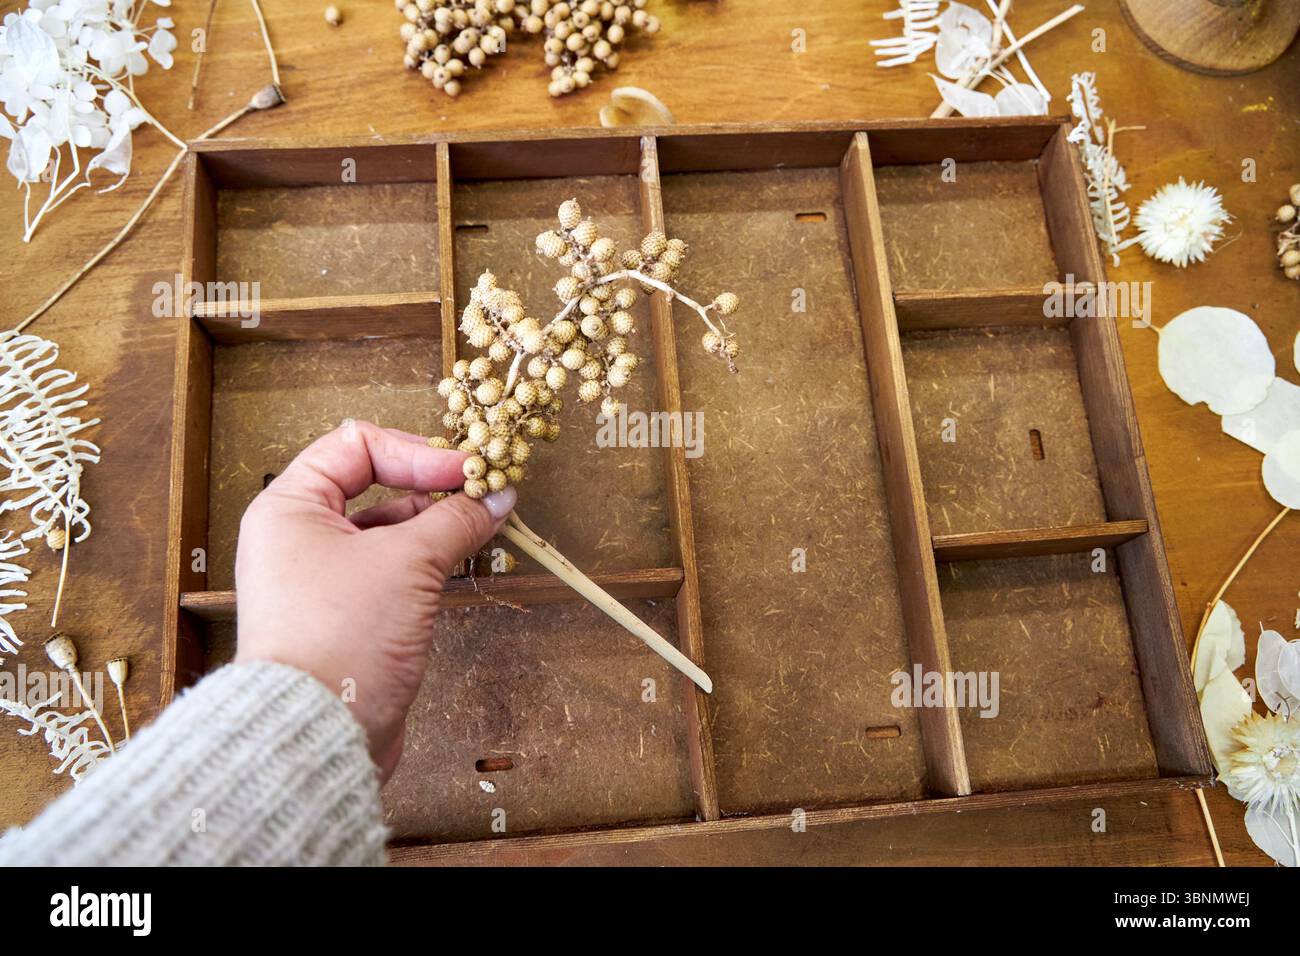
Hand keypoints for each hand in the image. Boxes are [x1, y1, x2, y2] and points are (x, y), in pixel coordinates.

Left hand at [233, 419, 515, 780]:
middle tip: (483, 491)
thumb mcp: (408, 563)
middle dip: (432, 485)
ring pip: (386, 528)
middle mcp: (299, 536)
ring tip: (483, 522)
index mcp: (291, 507)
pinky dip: (427, 558)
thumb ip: (456, 520)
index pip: (357, 446)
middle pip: (373, 484)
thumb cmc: (341, 638)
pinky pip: (391, 567)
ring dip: (435, 522)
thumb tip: (497, 494)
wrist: (317, 733)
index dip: (417, 452)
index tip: (468, 470)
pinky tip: (464, 556)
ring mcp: (321, 576)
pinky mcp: (345, 613)